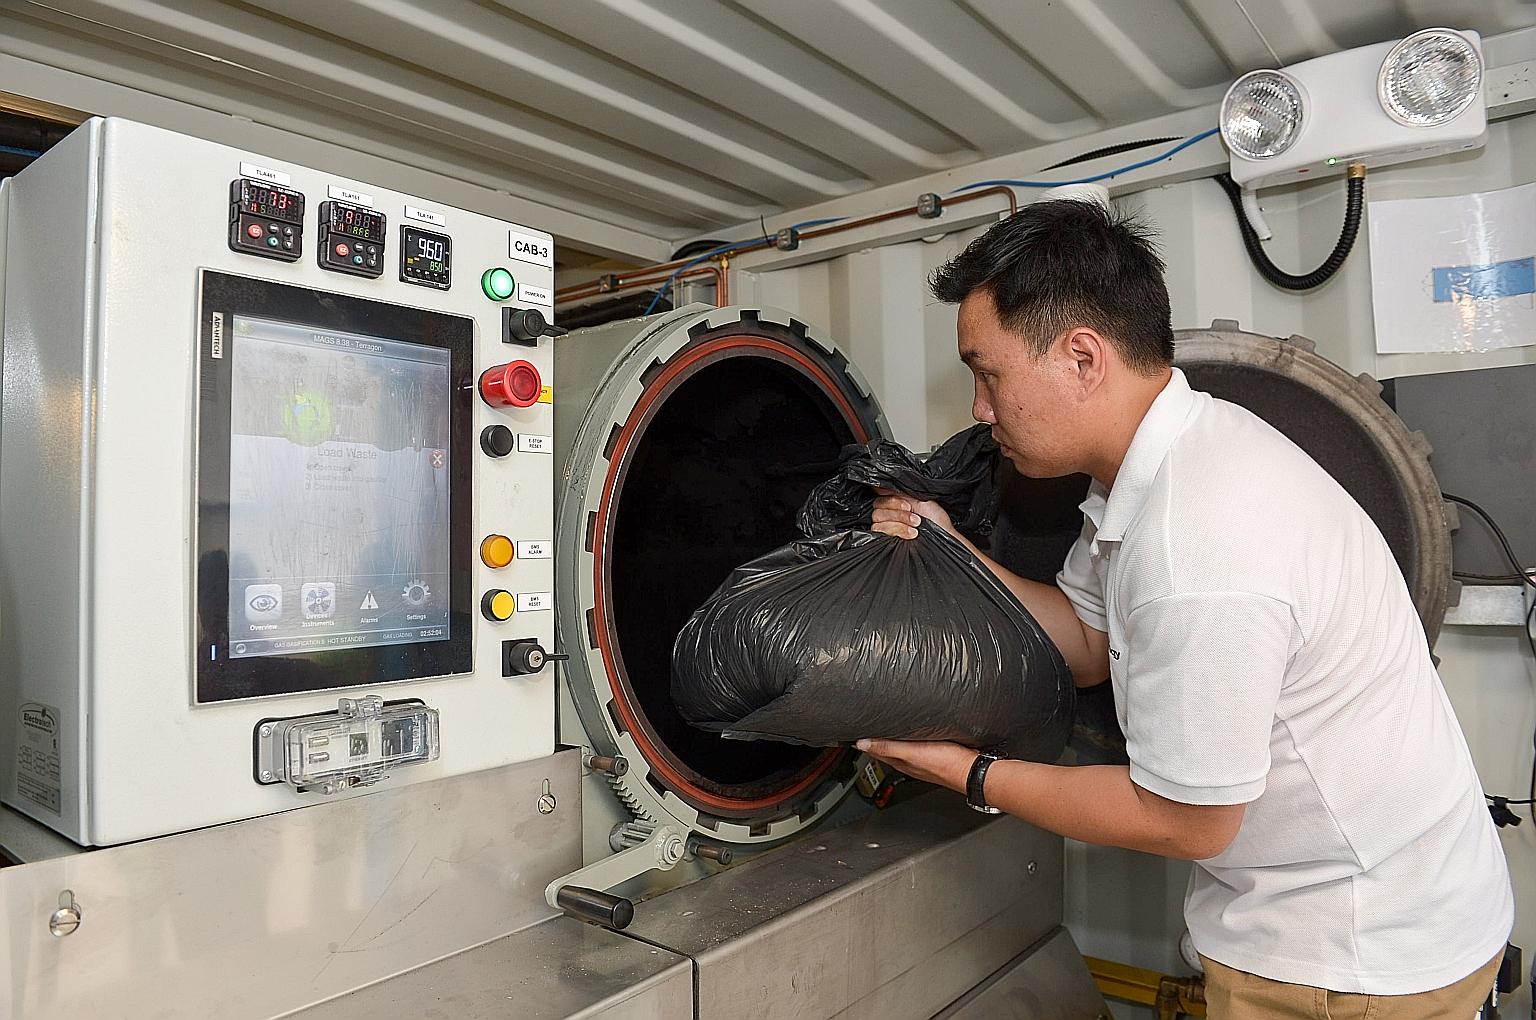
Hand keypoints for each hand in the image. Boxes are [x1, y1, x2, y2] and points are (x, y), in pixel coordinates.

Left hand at [855, 738, 976, 792]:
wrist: (971, 770)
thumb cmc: (945, 763)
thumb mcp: (911, 752)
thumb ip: (887, 747)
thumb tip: (861, 744)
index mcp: (900, 762)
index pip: (875, 751)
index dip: (864, 742)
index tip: (854, 733)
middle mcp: (908, 762)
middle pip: (886, 750)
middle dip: (876, 739)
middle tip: (866, 727)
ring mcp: (921, 760)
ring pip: (901, 748)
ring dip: (891, 739)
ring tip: (884, 728)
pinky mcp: (935, 755)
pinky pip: (916, 747)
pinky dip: (909, 740)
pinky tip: (912, 734)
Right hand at [871, 489, 955, 540]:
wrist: (943, 535)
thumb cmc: (936, 519)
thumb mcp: (920, 500)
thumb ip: (901, 493)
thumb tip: (882, 487)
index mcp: (895, 504)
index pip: (879, 500)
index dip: (892, 502)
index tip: (908, 505)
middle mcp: (888, 516)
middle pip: (877, 511)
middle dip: (898, 514)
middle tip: (915, 518)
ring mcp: (887, 528)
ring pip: (878, 522)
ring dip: (899, 523)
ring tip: (916, 526)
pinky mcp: (888, 540)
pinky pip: (881, 533)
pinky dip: (898, 530)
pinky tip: (911, 534)